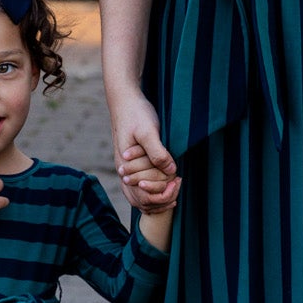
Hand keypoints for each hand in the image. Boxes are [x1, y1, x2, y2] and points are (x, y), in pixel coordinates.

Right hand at [109, 89, 177, 212]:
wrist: (125, 101)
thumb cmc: (136, 114)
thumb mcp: (148, 131)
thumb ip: (158, 152)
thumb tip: (171, 171)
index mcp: (125, 166)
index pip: (143, 195)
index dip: (163, 194)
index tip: (178, 181)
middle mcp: (123, 171)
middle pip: (141, 200)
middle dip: (162, 199)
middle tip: (179, 183)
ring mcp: (126, 169)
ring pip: (139, 197)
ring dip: (157, 198)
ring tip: (174, 189)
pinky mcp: (132, 164)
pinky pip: (138, 188)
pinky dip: (152, 192)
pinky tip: (165, 185)